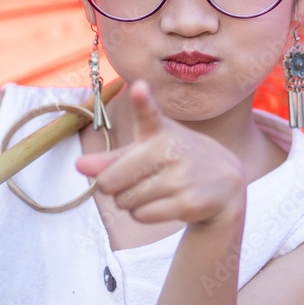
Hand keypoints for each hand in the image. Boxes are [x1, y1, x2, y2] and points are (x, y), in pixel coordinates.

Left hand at [75, 80, 246, 226]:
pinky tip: (164, 203)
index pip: (149, 114)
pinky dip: (143, 214)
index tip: (138, 88)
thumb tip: (79, 166)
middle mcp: (173, 150)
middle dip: (114, 186)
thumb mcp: (145, 150)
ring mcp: (182, 178)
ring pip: (126, 201)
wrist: (224, 183)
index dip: (142, 100)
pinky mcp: (189, 204)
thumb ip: (111, 158)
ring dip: (130, 202)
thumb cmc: (174, 160)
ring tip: (153, 190)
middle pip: (111, 181)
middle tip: (135, 179)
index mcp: (160, 131)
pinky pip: (141, 216)